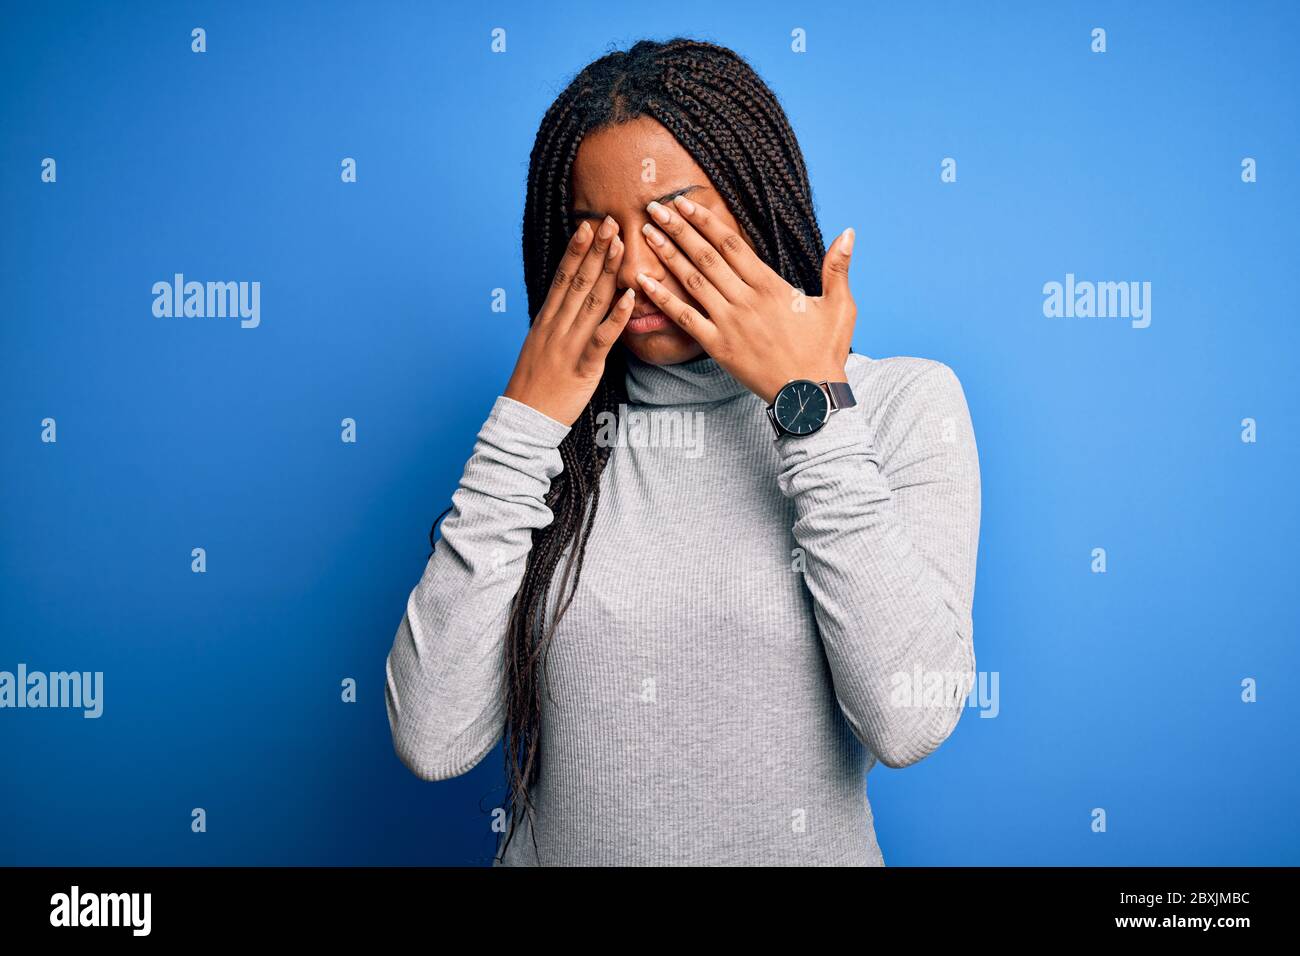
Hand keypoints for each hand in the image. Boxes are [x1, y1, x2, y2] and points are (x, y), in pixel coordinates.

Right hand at [504, 216, 633, 425]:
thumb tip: (570, 304)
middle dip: (595, 250)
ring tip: (620, 245)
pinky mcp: (582, 366)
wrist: (524, 419)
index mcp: (545, 320)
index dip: (575, 251)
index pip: (562, 278)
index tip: (587, 226)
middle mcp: (555, 327)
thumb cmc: (535, 385)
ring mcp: (568, 345)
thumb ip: (556, 324)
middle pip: (578, 282)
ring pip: (590, 301)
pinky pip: (602, 337)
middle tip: (609, 221)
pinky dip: (617, 315)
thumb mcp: (541, 347)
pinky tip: (629, 296)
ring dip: (607, 271)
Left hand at [633, 195, 856, 403]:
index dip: (706, 221)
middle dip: (678, 229)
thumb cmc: (825, 351)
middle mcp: (746, 300)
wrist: (809, 396)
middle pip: (706, 256)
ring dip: (667, 255)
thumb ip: (838, 268)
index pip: (732, 244)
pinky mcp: (718, 346)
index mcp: (771, 286)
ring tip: (646, 234)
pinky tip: (642, 283)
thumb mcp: (840, 306)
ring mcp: (729, 323)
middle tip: (655, 208)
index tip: (685, 204)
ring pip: (692, 281)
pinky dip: (662, 299)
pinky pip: (684, 318)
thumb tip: (850, 232)